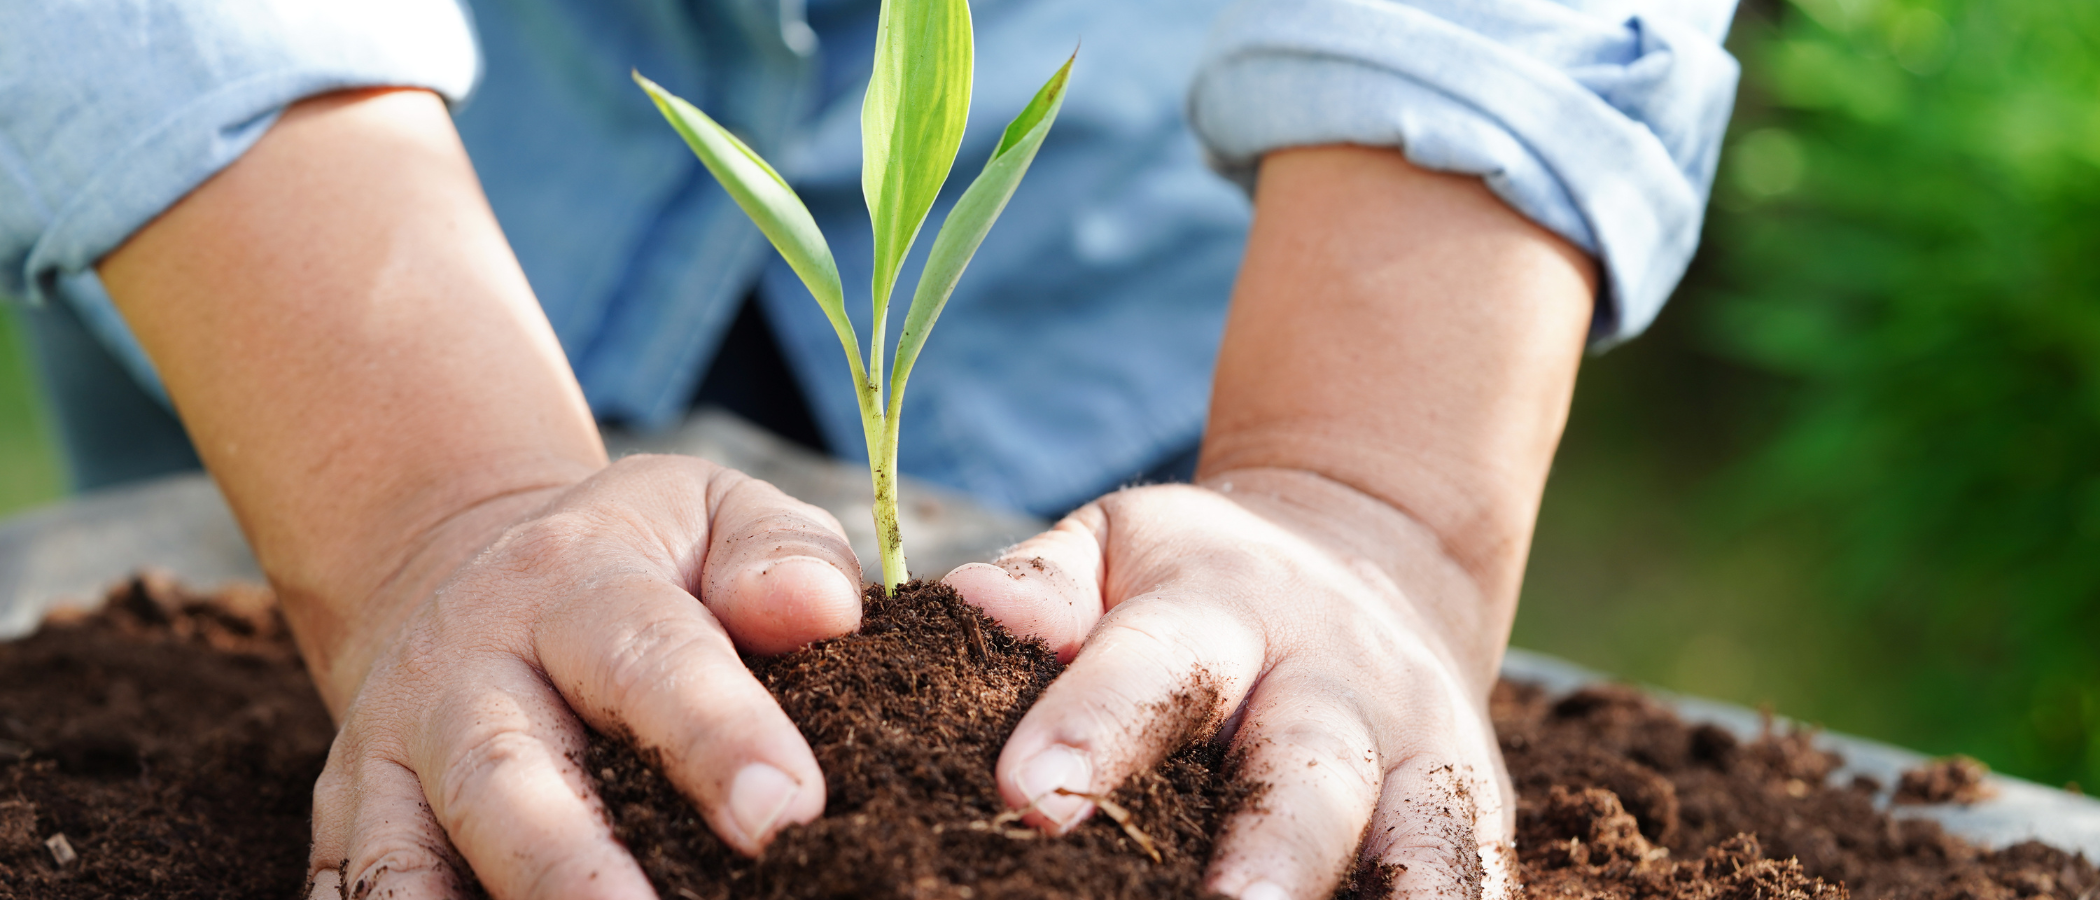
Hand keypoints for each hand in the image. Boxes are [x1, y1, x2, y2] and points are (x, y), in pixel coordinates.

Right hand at [302, 455, 863, 898]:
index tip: (785, 810)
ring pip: (410, 858)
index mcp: (573, 580)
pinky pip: (359, 895)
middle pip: (507, 778)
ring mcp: (395, 750)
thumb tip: (817, 611)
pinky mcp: (348, 818)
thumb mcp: (718, 514)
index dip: (716, 736)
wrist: (477, 564)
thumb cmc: (647, 561)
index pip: (647, 656)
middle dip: (581, 873)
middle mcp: (463, 665)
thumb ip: (784, 553)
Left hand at [947, 469, 1513, 898]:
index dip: (1094, 727)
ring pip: (1421, 837)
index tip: (1029, 795)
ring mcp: (1421, 749)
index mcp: (1224, 609)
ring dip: (1393, 898)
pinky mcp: (1478, 808)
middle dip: (1270, 852)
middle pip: (1307, 769)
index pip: (1155, 665)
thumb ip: (1045, 585)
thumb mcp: (1118, 547)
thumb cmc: (1199, 579)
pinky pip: (1476, 876)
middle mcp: (1335, 682)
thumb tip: (970, 605)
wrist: (1375, 553)